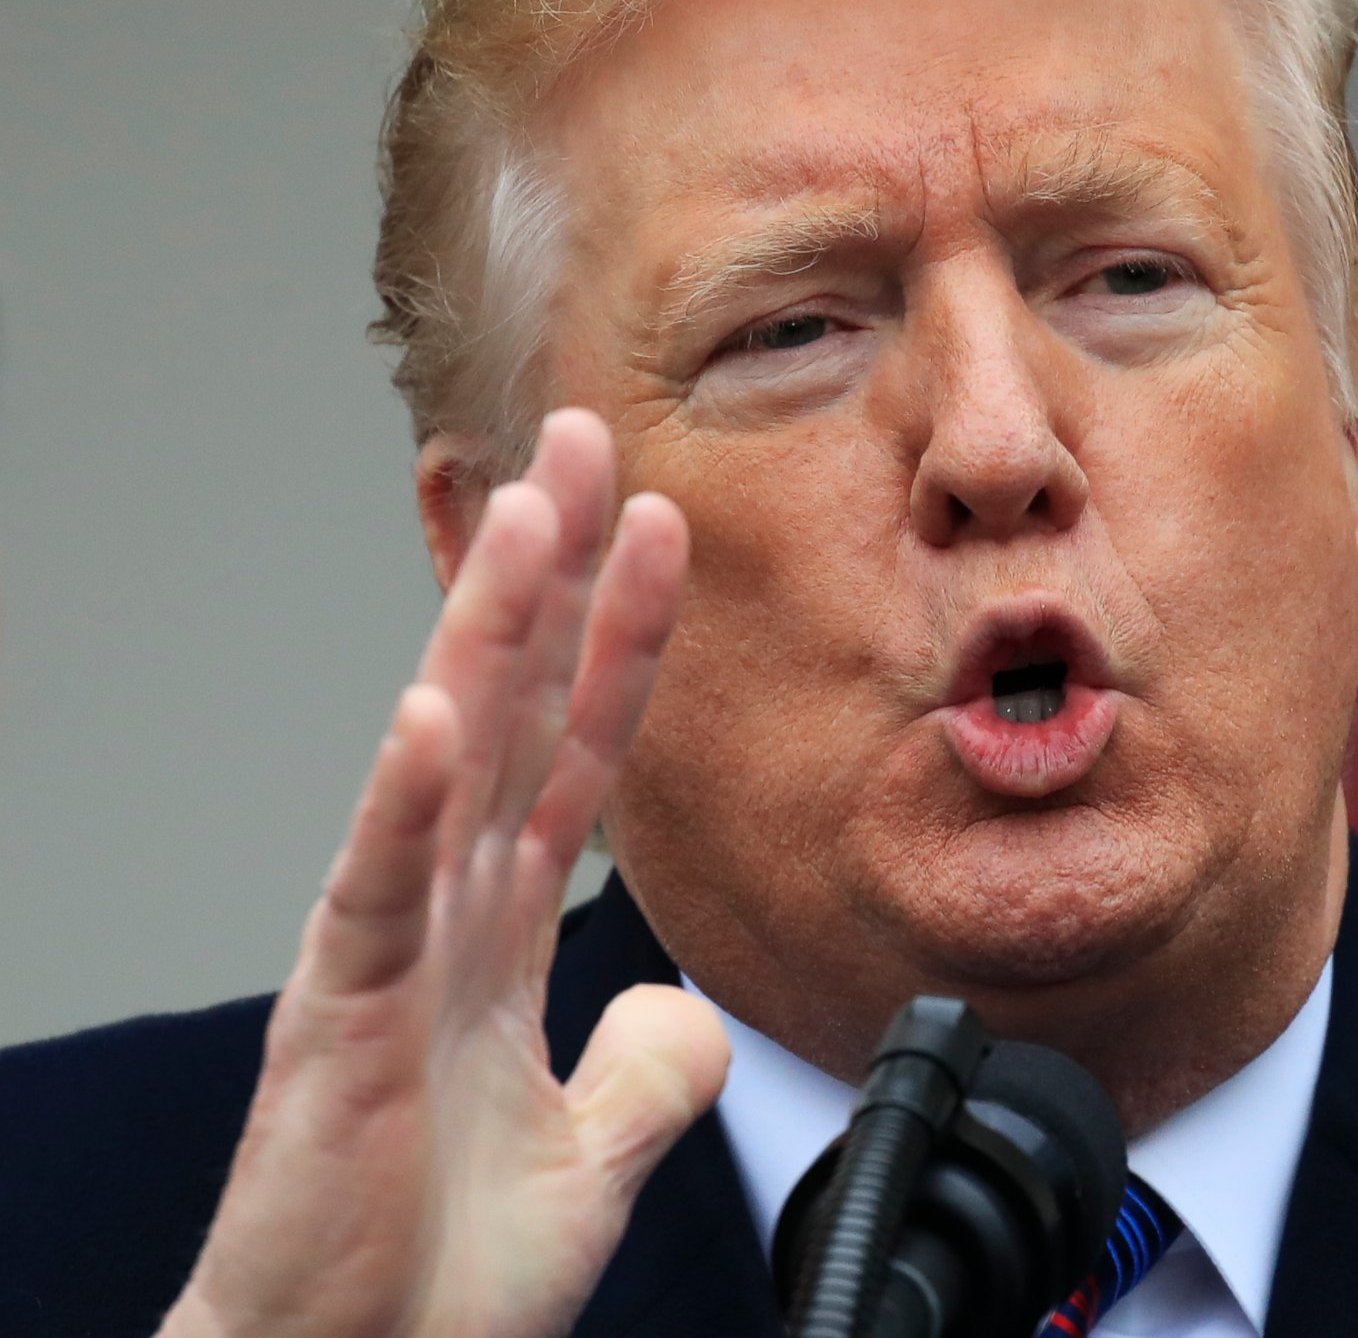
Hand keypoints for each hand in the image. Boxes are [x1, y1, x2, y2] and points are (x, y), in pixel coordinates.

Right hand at [157, 410, 730, 1337]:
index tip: (665, 529)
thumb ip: (641, 1072)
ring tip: (523, 510)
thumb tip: (681, 1005)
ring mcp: (386, 960)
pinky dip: (405, 803)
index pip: (576, 751)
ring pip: (443, 762)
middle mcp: (440, 920)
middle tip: (583, 440)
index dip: (624, 640)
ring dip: (486, 634)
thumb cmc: (431, 1285)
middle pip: (510, 710)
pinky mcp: (341, 1026)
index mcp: (495, 939)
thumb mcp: (588, 1159)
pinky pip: (375, 895)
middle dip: (550, 574)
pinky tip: (433, 712)